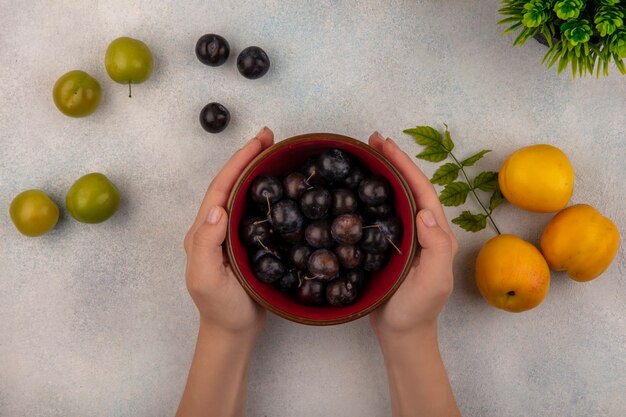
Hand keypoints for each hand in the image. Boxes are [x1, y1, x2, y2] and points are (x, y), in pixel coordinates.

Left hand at [183, 127, 274, 338]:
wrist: (233, 332)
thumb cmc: (220, 308)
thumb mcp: (206, 279)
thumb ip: (205, 245)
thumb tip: (216, 210)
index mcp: (203, 231)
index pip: (220, 189)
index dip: (238, 162)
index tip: (258, 142)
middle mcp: (216, 227)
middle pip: (231, 184)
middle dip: (248, 158)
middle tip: (270, 137)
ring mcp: (232, 234)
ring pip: (244, 194)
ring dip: (257, 171)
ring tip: (276, 152)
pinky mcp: (247, 242)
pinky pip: (256, 211)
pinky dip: (267, 192)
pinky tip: (282, 187)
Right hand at [368, 132, 458, 337]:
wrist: (402, 334)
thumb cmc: (418, 310)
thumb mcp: (434, 281)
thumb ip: (436, 247)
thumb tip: (425, 211)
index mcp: (435, 233)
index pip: (421, 191)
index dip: (405, 165)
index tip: (386, 145)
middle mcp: (421, 230)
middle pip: (408, 187)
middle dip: (393, 161)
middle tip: (371, 140)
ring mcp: (405, 237)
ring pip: (394, 198)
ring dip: (382, 174)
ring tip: (363, 156)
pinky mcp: (388, 246)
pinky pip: (381, 214)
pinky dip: (371, 196)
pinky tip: (356, 190)